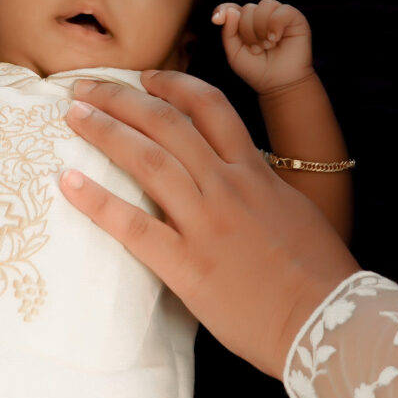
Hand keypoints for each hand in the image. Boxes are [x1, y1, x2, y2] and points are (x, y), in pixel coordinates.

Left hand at [58, 71, 357, 375]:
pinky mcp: (188, 265)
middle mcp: (228, 187)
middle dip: (123, 99)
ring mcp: (206, 224)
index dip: (174, 85)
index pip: (211, 107)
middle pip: (168, 124)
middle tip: (86, 88)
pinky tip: (69, 182)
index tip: (146, 77)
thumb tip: (242, 175)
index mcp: (256, 173)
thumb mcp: (295, 211)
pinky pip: (134, 226)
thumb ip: (262, 188)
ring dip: (106, 132)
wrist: (328, 320)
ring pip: (149, 161)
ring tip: (74, 116)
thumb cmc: (319, 273)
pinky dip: (98, 201)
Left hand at [214, 0, 313, 94]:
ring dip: (261, 28)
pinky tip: (275, 38)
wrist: (279, 84)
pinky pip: (282, 10)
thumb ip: (228, 32)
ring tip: (266, 46)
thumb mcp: (235, 54)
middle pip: (247, 8)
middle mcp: (261, 16)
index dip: (222, 10)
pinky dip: (276, 24)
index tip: (216, 20)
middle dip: (247, 31)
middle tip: (256, 50)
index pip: (230, 7)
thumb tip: (230, 11)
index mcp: (244, 22)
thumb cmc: (257, 70)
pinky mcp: (295, 19)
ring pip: (264, 5)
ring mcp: (278, 15)